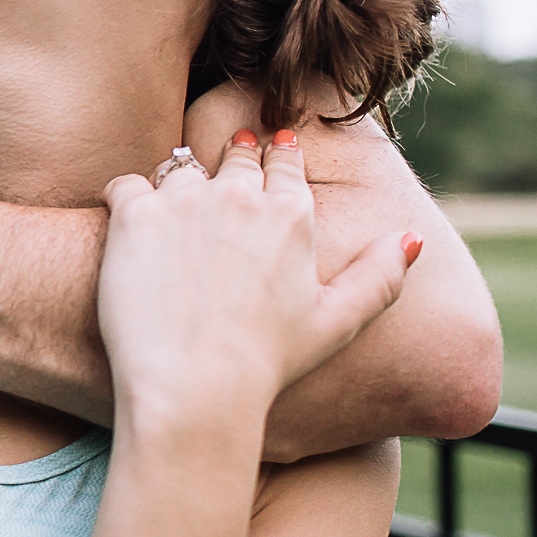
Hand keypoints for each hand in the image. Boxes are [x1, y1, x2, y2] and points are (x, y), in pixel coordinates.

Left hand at [98, 130, 418, 415]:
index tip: (267, 150)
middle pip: (233, 156)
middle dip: (230, 159)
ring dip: (178, 183)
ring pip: (179, 167)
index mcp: (290, 215)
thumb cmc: (268, 363)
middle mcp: (239, 196)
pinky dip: (125, 198)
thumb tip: (410, 239)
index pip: (283, 161)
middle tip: (220, 173)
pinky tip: (127, 220)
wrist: (195, 385)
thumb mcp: (339, 324)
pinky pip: (125, 185)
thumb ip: (380, 276)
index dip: (275, 154)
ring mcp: (184, 202)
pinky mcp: (134, 216)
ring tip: (172, 209)